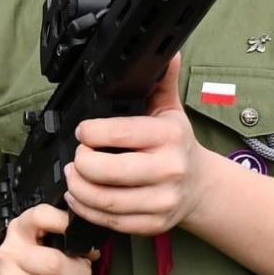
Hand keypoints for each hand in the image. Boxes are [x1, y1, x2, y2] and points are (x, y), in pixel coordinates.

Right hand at [0, 204, 93, 274]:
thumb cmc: (25, 265)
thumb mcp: (35, 240)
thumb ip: (62, 237)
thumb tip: (93, 252)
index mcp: (19, 231)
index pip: (41, 216)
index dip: (65, 223)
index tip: (82, 237)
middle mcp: (10, 256)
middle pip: (56, 264)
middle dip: (82, 273)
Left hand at [65, 53, 209, 235]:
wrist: (201, 186)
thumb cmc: (179, 145)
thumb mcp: (172, 110)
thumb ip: (162, 81)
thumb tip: (165, 51)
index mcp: (169, 136)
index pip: (120, 133)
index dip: (91, 132)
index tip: (83, 131)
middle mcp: (168, 169)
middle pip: (107, 172)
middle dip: (80, 163)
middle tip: (76, 156)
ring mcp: (161, 200)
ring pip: (104, 200)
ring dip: (78, 188)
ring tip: (72, 176)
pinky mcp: (152, 223)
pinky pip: (110, 222)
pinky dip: (86, 210)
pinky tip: (80, 197)